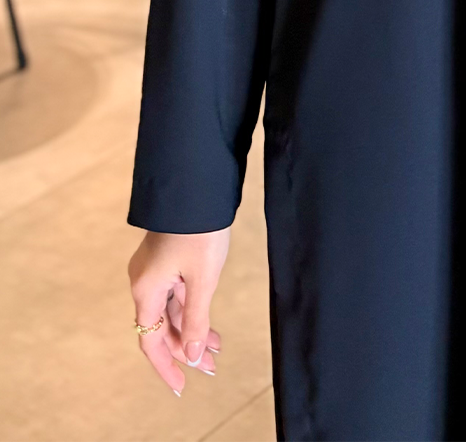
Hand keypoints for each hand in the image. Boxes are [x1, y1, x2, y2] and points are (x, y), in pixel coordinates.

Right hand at [128, 228, 229, 393]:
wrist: (196, 184)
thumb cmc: (199, 229)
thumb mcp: (202, 279)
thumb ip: (195, 319)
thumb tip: (190, 354)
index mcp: (146, 289)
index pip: (150, 340)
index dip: (166, 365)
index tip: (182, 385)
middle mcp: (145, 282)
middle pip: (161, 327)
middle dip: (185, 348)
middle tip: (212, 366)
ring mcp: (155, 269)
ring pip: (171, 310)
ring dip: (192, 330)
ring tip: (216, 348)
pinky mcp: (167, 258)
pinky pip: (176, 294)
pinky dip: (192, 309)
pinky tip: (209, 322)